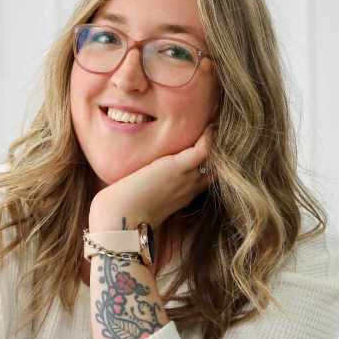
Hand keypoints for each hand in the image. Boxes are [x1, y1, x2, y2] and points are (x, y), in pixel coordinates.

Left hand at [88, 125, 212, 231]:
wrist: (118, 222)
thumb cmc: (121, 212)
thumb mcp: (139, 195)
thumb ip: (146, 183)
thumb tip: (134, 173)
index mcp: (182, 194)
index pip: (206, 174)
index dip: (212, 157)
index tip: (210, 137)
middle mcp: (189, 187)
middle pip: (218, 165)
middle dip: (220, 146)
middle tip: (218, 122)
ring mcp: (186, 178)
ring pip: (216, 156)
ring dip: (217, 136)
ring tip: (215, 116)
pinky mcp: (177, 169)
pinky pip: (205, 148)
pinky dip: (209, 135)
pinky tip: (206, 122)